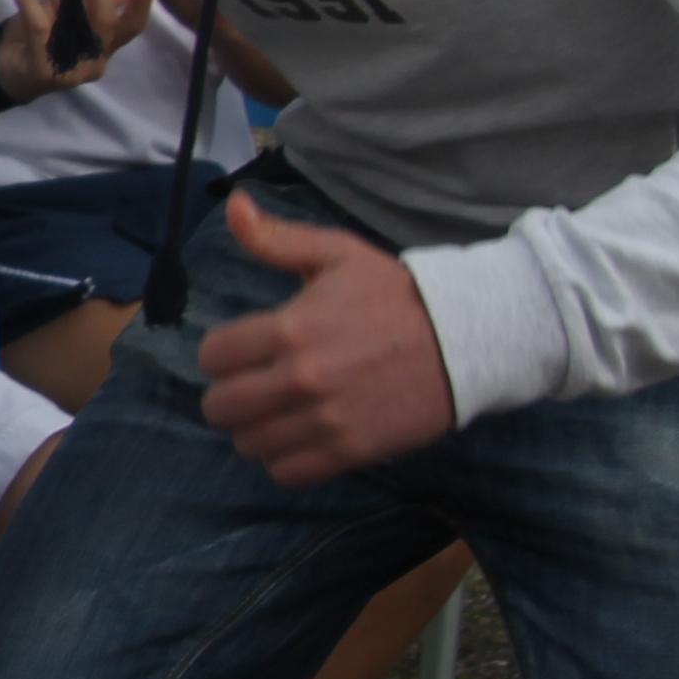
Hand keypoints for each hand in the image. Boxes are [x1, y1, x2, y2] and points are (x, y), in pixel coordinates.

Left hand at [0, 0, 154, 102]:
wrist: (4, 71)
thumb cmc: (43, 38)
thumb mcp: (71, 14)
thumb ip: (98, 0)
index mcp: (105, 47)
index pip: (132, 27)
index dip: (141, 5)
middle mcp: (95, 62)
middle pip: (106, 24)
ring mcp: (73, 72)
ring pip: (72, 26)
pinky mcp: (46, 73)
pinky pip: (41, 32)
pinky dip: (31, 6)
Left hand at [190, 191, 456, 481]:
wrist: (466, 338)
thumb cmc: (394, 295)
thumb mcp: (336, 255)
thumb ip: (276, 239)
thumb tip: (232, 205)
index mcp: (291, 328)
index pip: (213, 356)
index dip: (221, 354)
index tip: (241, 353)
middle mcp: (302, 378)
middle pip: (221, 407)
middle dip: (229, 396)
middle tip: (252, 387)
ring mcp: (327, 418)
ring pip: (249, 444)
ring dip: (254, 430)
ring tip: (274, 414)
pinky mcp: (351, 450)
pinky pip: (288, 472)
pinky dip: (285, 460)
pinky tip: (298, 437)